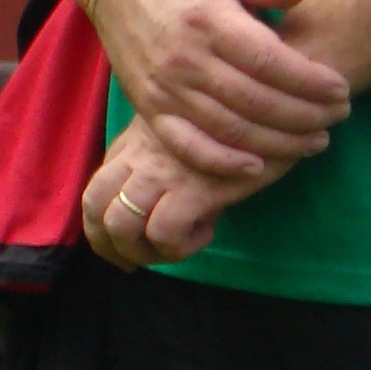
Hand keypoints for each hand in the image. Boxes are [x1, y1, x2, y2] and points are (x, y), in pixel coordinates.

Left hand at [81, 123, 245, 269]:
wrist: (276, 106)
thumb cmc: (240, 121)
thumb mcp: (189, 131)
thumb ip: (167, 158)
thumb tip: (168, 201)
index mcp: (135, 142)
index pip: (94, 191)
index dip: (99, 230)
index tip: (121, 250)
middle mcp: (140, 155)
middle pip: (95, 207)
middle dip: (110, 247)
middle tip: (137, 263)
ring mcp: (162, 170)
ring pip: (121, 225)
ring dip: (146, 252)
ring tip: (177, 247)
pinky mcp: (192, 186)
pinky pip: (164, 233)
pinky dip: (180, 246)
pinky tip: (206, 231)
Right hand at [88, 0, 349, 182]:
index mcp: (210, 19)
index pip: (269, 61)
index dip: (310, 81)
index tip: (341, 88)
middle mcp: (185, 58)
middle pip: (255, 101)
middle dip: (304, 115)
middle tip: (338, 118)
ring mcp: (165, 88)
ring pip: (229, 129)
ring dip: (277, 143)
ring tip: (315, 142)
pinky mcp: (150, 110)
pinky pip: (187, 146)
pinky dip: (221, 163)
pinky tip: (257, 168)